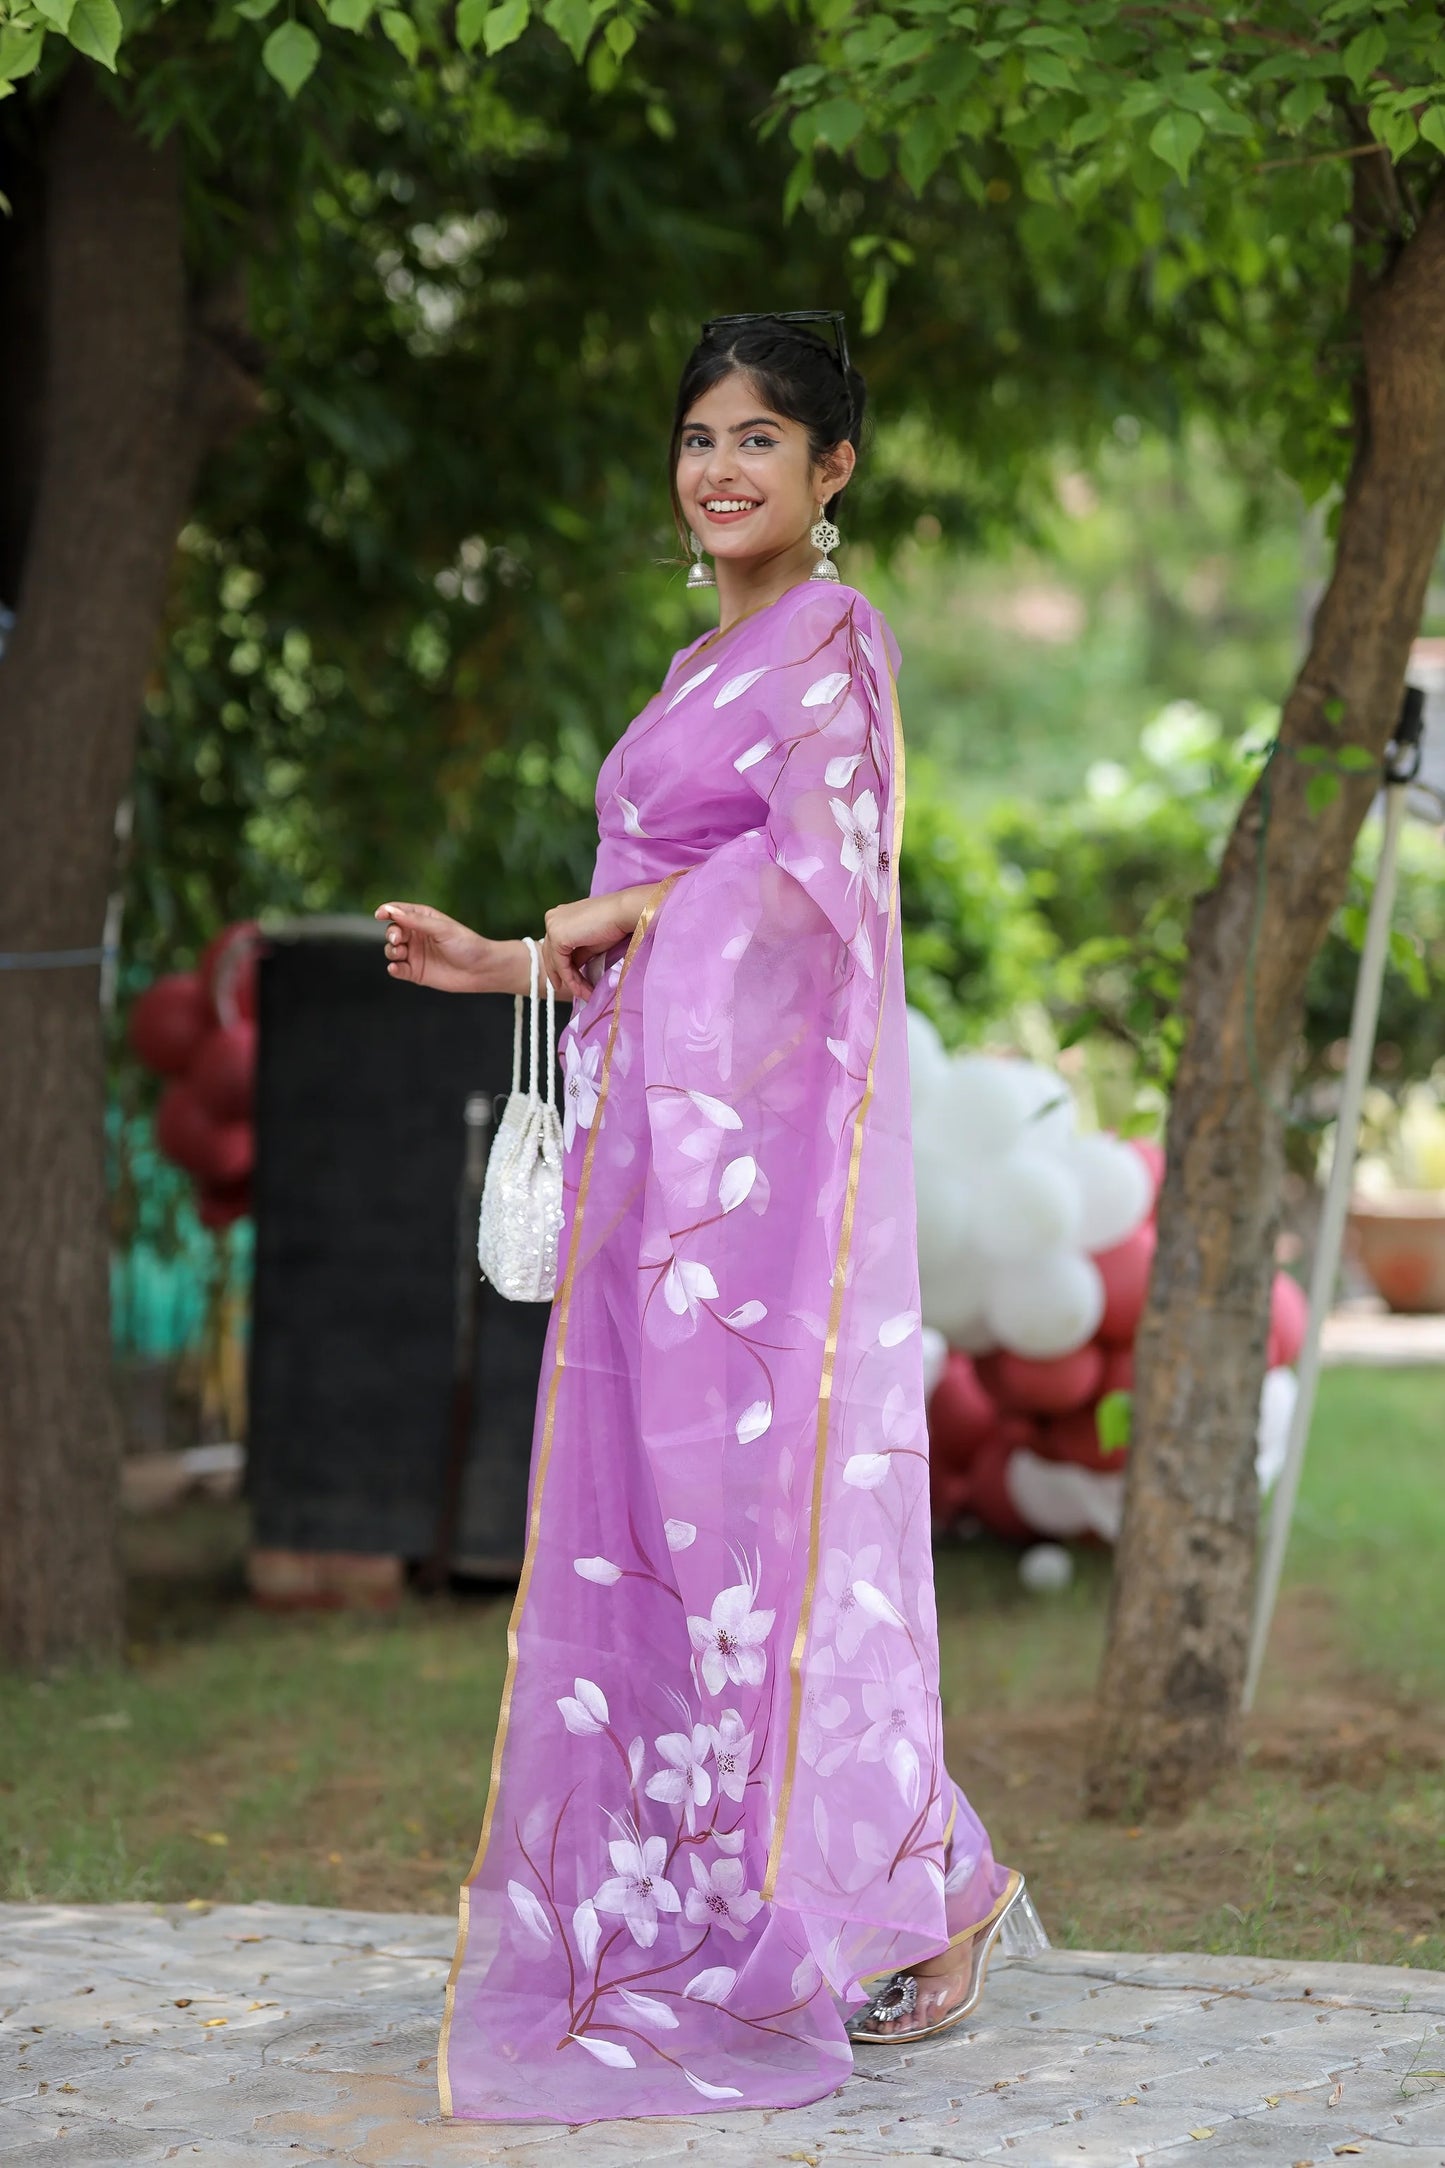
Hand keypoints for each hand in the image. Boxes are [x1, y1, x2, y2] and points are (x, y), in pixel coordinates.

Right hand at [374, 901, 498, 992]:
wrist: (481, 970)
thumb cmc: (466, 945)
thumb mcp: (442, 929)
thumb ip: (416, 921)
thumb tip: (392, 910)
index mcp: (423, 919)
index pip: (399, 912)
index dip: (387, 911)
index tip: (380, 914)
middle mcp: (417, 936)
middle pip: (393, 931)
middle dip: (391, 933)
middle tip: (398, 938)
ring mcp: (415, 954)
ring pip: (392, 950)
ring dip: (391, 950)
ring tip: (400, 953)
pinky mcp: (416, 972)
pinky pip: (398, 969)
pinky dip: (394, 968)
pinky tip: (396, 967)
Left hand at [541, 889, 647, 1002]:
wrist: (623, 913)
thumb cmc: (613, 924)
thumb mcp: (590, 943)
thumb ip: (578, 955)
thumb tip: (573, 970)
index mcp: (558, 916)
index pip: (555, 947)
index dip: (562, 968)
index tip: (572, 983)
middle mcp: (552, 918)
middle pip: (551, 955)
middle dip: (564, 977)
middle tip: (577, 993)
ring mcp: (552, 926)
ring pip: (556, 962)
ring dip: (571, 982)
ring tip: (585, 995)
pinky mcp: (557, 936)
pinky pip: (561, 965)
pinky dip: (572, 980)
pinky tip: (583, 990)